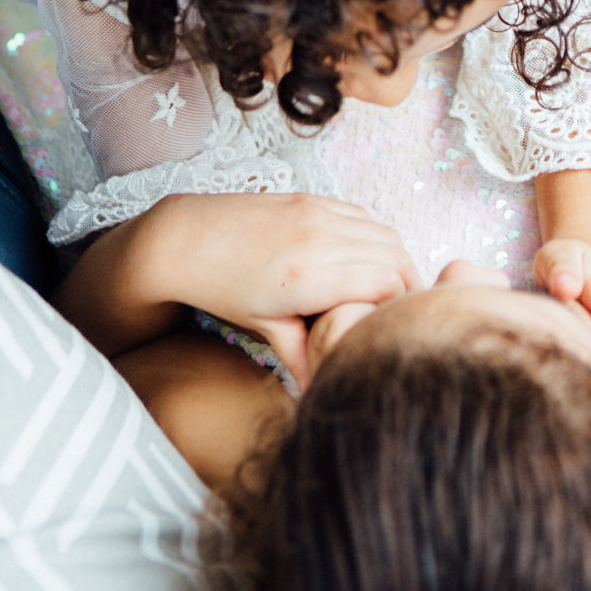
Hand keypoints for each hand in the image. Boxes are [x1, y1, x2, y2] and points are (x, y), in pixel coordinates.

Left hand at [158, 192, 420, 390]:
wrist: (184, 240)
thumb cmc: (220, 288)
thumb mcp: (263, 328)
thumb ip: (302, 356)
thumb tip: (321, 392)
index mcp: (310, 276)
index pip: (389, 284)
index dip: (400, 306)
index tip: (395, 325)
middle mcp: (320, 238)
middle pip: (395, 257)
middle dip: (406, 284)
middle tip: (400, 310)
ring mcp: (316, 213)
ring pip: (383, 232)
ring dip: (392, 258)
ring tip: (386, 286)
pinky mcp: (310, 198)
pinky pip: (361, 214)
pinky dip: (371, 236)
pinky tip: (361, 258)